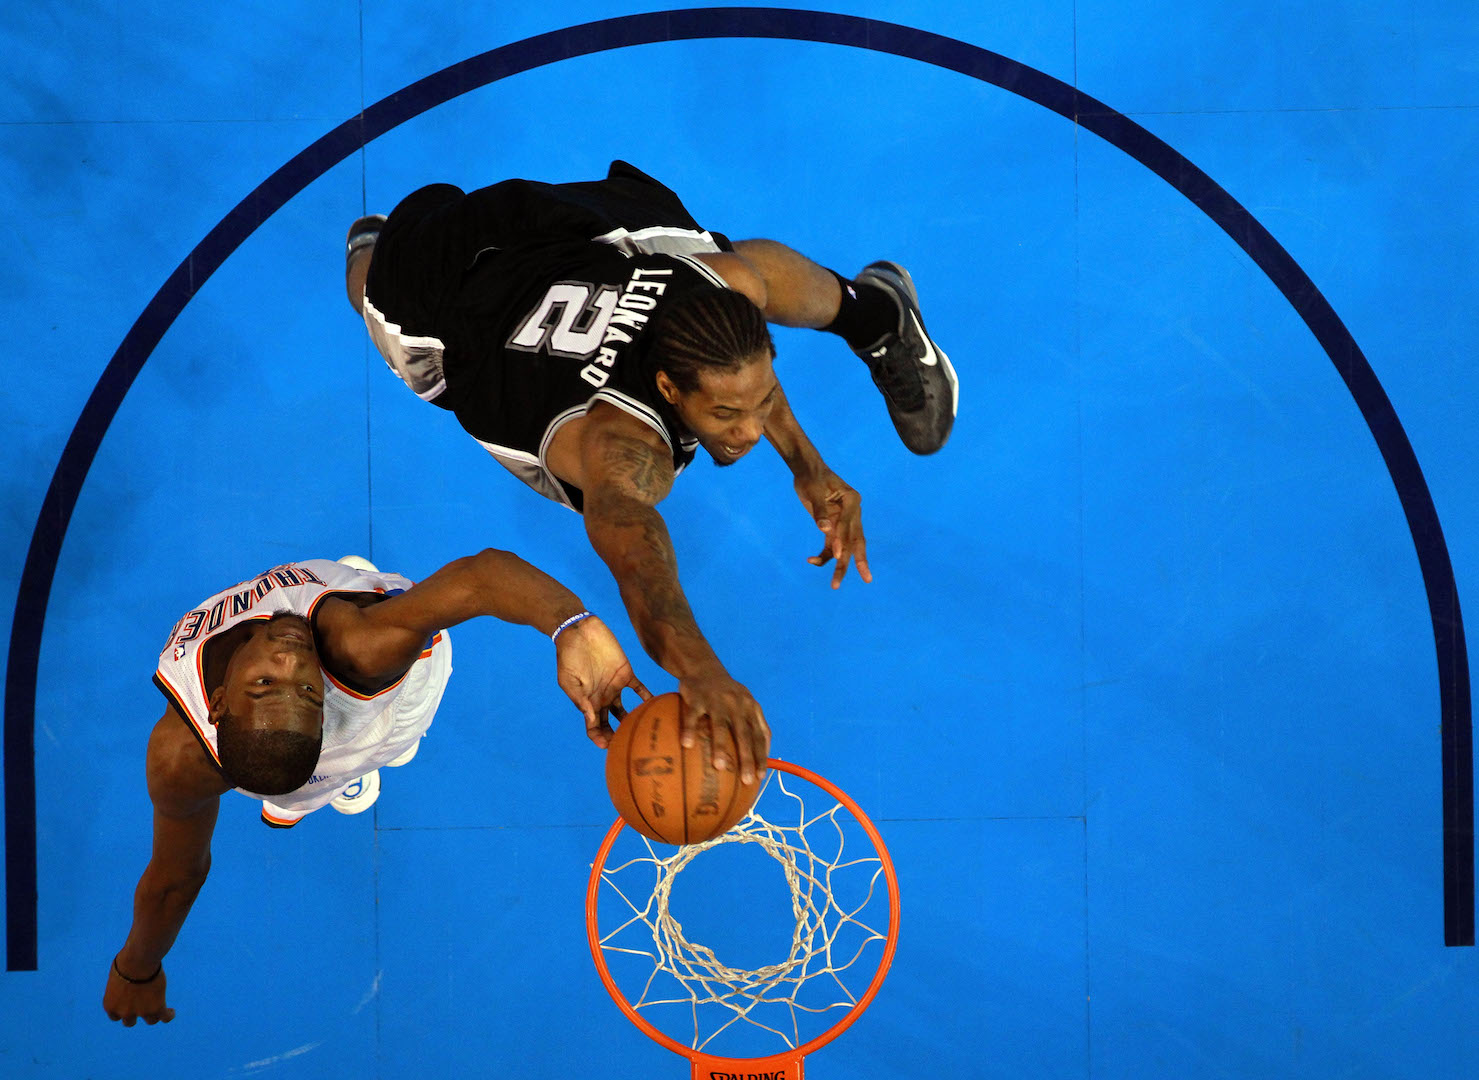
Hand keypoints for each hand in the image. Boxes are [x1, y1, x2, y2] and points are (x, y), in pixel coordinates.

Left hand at [103, 959, 174, 1026]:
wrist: (138, 961)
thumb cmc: (127, 961)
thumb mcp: (118, 974)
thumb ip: (121, 983)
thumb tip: (129, 977)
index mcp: (110, 1005)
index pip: (115, 1016)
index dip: (122, 1011)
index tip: (129, 1004)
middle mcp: (123, 1012)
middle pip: (130, 1022)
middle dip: (135, 1014)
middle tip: (142, 1004)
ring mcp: (141, 1012)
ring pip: (150, 1020)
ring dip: (153, 1015)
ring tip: (161, 1008)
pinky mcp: (157, 1008)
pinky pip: (165, 1017)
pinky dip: (168, 1015)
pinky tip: (171, 1011)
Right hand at [556, 615, 650, 746]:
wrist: (580, 632)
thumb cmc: (569, 656)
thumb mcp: (568, 680)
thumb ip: (580, 699)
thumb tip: (591, 719)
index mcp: (587, 702)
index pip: (593, 727)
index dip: (598, 738)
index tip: (606, 745)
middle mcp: (602, 698)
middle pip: (610, 723)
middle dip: (616, 735)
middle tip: (626, 743)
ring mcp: (615, 687)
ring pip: (626, 710)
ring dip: (632, 721)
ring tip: (640, 729)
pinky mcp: (626, 674)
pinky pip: (640, 689)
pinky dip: (647, 698)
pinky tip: (654, 706)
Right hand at [677, 670, 769, 783]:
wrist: (704, 667)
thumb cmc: (726, 694)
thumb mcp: (745, 704)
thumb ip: (754, 726)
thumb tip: (762, 759)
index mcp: (751, 708)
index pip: (761, 734)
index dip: (762, 755)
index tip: (761, 775)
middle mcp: (737, 704)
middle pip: (744, 734)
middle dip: (747, 758)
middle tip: (746, 780)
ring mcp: (717, 700)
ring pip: (720, 725)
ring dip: (721, 747)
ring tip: (719, 767)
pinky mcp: (697, 697)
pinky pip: (692, 715)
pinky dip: (690, 729)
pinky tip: (687, 745)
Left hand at [794, 468, 870, 588]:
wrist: (807, 470)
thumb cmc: (812, 477)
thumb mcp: (814, 492)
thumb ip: (820, 512)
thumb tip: (825, 531)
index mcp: (852, 501)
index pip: (848, 524)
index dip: (842, 540)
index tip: (835, 556)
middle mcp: (852, 513)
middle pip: (855, 540)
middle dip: (855, 561)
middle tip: (866, 579)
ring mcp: (843, 521)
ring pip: (845, 547)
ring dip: (840, 565)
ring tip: (835, 585)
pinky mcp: (833, 526)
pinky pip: (831, 545)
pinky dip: (823, 555)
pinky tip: (811, 560)